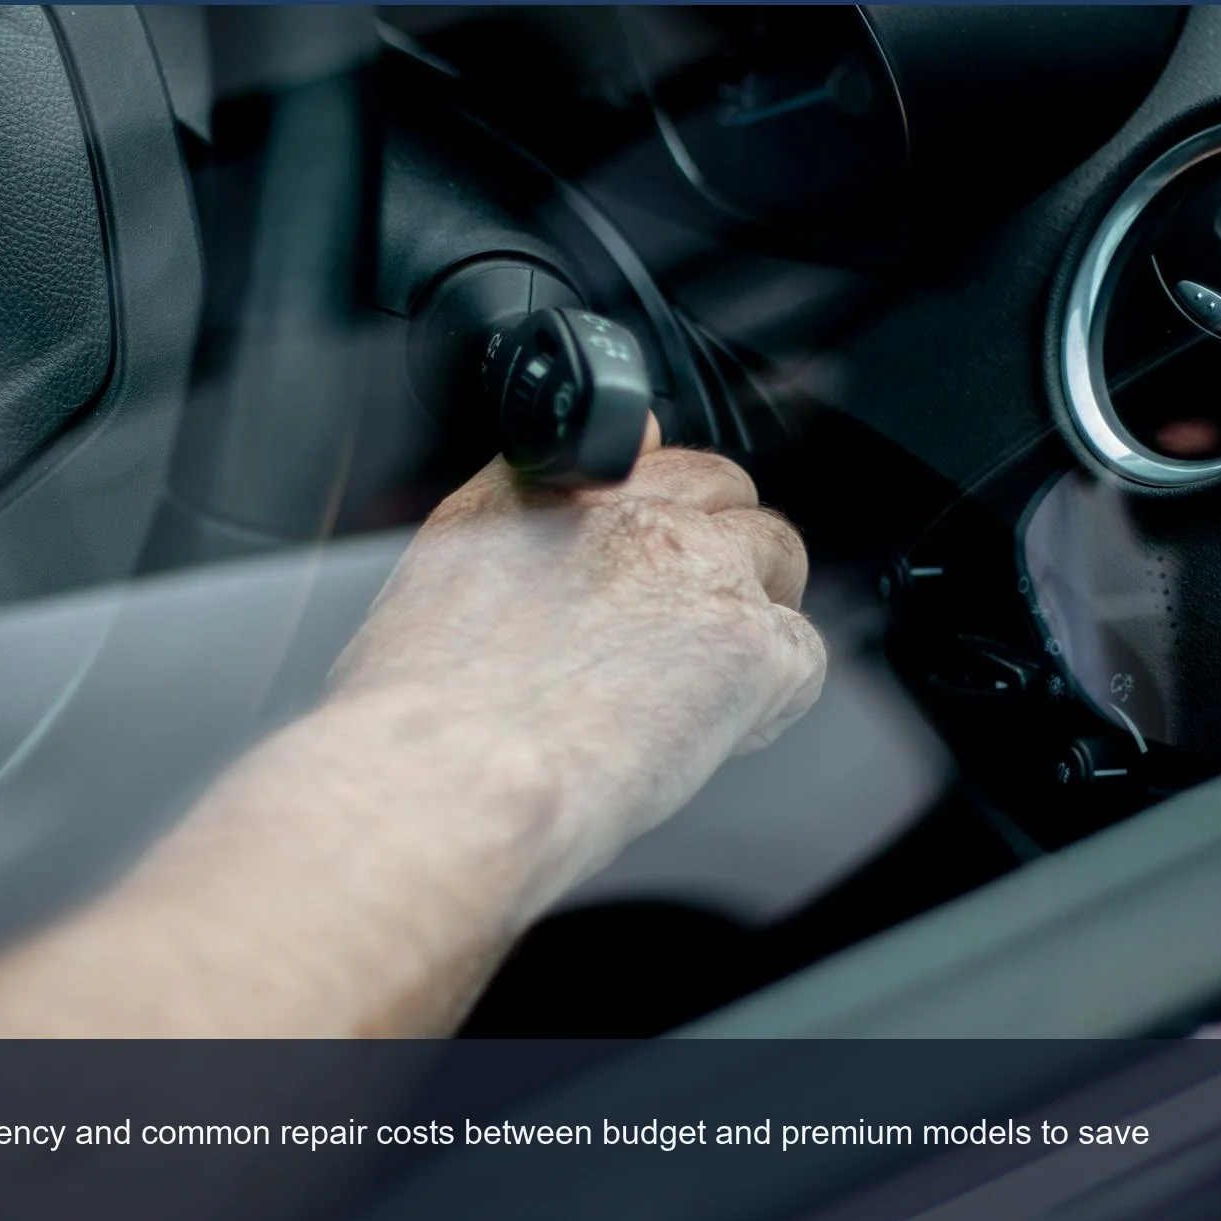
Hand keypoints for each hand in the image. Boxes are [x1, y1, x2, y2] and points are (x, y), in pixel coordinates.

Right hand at [328, 418, 826, 893]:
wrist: (453, 772)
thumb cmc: (418, 713)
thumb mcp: (431, 584)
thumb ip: (506, 534)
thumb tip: (539, 520)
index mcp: (542, 485)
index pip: (641, 447)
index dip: (655, 504)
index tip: (648, 544)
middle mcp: (629, 509)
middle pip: (722, 489)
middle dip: (715, 546)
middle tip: (680, 627)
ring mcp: (700, 567)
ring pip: (777, 555)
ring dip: (755, 610)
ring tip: (705, 683)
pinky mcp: (751, 643)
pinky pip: (801, 657)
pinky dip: (771, 700)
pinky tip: (713, 737)